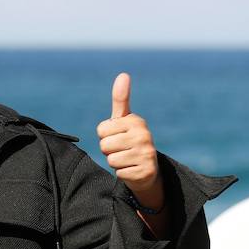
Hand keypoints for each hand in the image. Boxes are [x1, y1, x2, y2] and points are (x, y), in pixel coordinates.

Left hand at [96, 72, 163, 208]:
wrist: (146, 169)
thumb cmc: (129, 140)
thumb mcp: (123, 120)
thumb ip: (120, 99)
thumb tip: (123, 74)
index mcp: (136, 121)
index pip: (101, 130)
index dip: (105, 136)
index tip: (117, 136)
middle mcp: (144, 135)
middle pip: (105, 145)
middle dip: (109, 150)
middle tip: (122, 150)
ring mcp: (147, 154)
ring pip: (111, 160)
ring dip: (115, 162)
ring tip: (126, 159)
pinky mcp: (146, 171)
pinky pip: (119, 173)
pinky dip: (122, 174)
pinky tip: (132, 169)